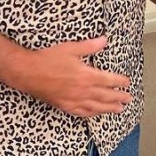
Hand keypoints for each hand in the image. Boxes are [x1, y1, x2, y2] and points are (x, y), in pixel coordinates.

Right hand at [10, 36, 131, 116]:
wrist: (26, 72)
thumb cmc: (46, 58)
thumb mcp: (70, 48)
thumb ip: (89, 46)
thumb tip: (104, 41)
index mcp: (86, 75)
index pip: (109, 80)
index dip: (120, 82)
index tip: (127, 82)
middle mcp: (82, 90)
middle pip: (106, 96)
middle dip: (119, 98)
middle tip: (128, 99)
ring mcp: (73, 100)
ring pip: (96, 107)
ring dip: (109, 108)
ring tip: (119, 110)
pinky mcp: (64, 105)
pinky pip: (81, 112)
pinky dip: (92, 114)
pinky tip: (96, 114)